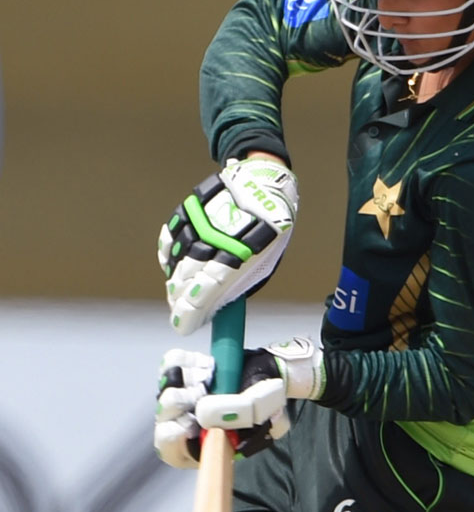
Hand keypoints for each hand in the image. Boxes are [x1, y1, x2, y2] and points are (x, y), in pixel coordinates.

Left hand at [154, 339, 324, 467]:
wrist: (272, 377)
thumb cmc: (268, 404)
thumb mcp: (262, 415)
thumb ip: (236, 417)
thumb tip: (205, 413)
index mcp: (204, 445)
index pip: (171, 450)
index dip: (171, 438)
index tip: (184, 425)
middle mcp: (189, 423)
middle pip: (164, 415)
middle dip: (183, 401)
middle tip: (205, 391)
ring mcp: (184, 398)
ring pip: (166, 387)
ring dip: (190, 379)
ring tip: (212, 378)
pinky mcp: (184, 374)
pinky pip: (171, 364)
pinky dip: (188, 361)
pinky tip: (208, 367)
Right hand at [158, 157, 298, 336]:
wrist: (262, 184)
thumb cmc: (267, 230)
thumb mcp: (262, 262)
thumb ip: (236, 284)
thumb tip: (211, 307)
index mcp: (239, 257)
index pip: (204, 293)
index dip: (188, 314)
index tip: (181, 327)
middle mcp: (214, 240)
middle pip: (185, 280)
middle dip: (179, 301)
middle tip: (180, 313)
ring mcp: (197, 224)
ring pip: (175, 262)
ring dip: (173, 282)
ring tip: (177, 293)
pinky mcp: (187, 211)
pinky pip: (169, 239)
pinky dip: (168, 257)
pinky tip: (172, 267)